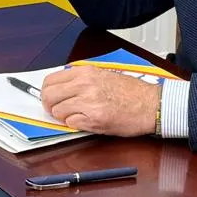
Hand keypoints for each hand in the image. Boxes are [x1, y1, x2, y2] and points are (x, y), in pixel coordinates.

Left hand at [40, 66, 159, 136]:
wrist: (150, 104)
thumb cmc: (131, 92)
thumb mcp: (102, 75)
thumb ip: (80, 79)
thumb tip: (60, 87)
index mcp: (85, 72)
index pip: (50, 80)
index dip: (46, 92)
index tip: (50, 98)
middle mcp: (84, 84)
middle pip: (48, 96)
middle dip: (50, 106)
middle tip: (58, 110)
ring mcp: (88, 102)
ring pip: (58, 112)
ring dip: (64, 117)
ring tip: (79, 115)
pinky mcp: (94, 119)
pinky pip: (71, 123)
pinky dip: (76, 124)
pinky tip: (88, 121)